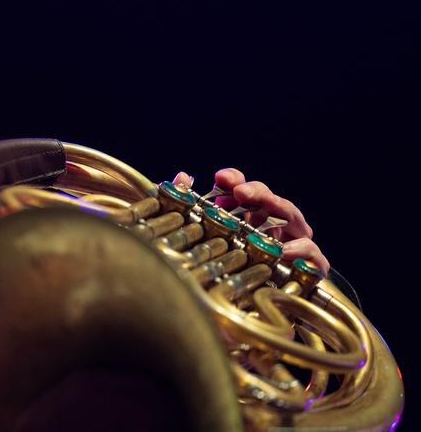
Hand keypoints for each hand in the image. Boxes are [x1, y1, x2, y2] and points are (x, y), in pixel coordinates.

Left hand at [175, 169, 329, 274]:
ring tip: (265, 205)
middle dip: (257, 191)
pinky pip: (314, 255)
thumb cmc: (230, 276)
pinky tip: (285, 251)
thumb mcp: (206, 239)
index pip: (246, 191)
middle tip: (241, 191)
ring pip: (295, 219)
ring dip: (280, 208)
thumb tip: (182, 176)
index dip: (236, 180)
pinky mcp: (309, 270)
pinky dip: (303, 249)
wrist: (248, 320)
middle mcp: (273, 228)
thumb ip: (192, 204)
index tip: (220, 178)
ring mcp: (294, 246)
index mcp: (250, 218)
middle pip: (272, 201)